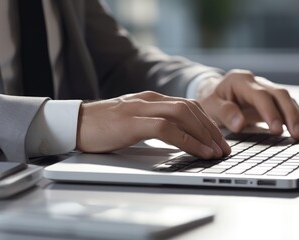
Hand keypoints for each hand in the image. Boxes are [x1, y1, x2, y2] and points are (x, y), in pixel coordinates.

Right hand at [76, 91, 230, 158]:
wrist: (74, 123)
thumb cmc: (102, 126)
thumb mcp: (132, 121)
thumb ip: (152, 123)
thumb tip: (175, 138)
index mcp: (150, 99)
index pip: (187, 106)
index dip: (207, 122)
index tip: (218, 139)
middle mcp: (149, 100)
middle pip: (191, 109)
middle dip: (211, 129)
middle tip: (224, 148)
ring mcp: (141, 109)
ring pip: (183, 115)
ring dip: (204, 135)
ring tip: (216, 151)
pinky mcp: (133, 122)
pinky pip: (167, 129)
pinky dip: (188, 140)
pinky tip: (198, 151)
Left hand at [197, 69, 298, 139]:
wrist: (214, 95)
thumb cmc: (212, 101)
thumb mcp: (210, 106)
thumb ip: (224, 112)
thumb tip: (240, 124)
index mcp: (240, 81)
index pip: (260, 95)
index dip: (270, 112)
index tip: (277, 129)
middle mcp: (256, 82)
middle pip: (279, 94)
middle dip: (290, 114)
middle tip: (297, 134)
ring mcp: (266, 89)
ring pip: (288, 99)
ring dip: (297, 117)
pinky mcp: (272, 99)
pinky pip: (288, 106)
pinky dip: (297, 118)